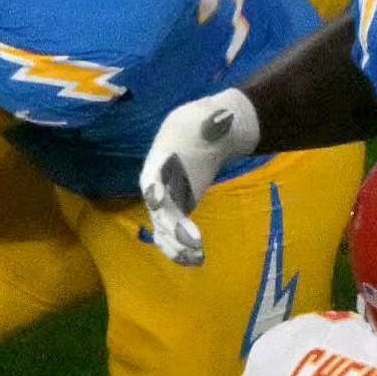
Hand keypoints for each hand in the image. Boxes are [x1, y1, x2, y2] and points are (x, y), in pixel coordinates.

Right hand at [138, 89, 260, 265]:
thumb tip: (224, 116)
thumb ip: (215, 120)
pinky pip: (171, 236)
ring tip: (197, 258)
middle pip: (159, 210)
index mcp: (160, 162)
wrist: (192, 137)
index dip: (153, 189)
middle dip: (173, 227)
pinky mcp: (173, 213)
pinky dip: (180, 249)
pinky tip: (196, 260)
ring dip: (176, 246)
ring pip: (163, 230)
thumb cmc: (200, 126)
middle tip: (194, 242)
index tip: (157, 200)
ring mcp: (163, 203)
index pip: (152, 177)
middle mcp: (156, 186)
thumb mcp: (208, 119)